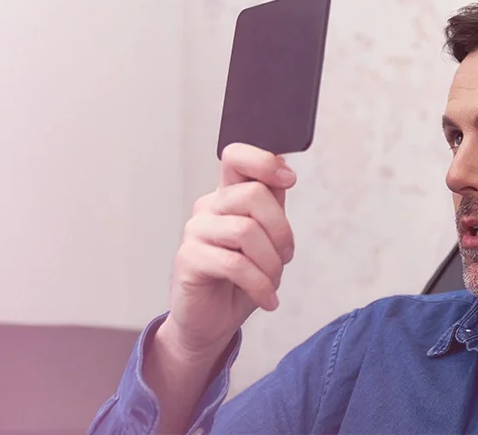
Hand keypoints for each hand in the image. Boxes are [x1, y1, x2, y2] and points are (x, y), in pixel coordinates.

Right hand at [159, 143, 297, 361]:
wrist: (212, 320)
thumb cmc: (240, 278)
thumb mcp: (266, 238)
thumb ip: (271, 205)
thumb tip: (284, 170)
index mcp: (228, 196)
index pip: (236, 158)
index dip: (264, 161)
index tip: (289, 179)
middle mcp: (209, 208)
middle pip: (253, 195)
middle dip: (281, 230)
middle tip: (284, 257)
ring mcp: (195, 232)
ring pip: (246, 230)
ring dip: (271, 262)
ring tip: (272, 280)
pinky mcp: (188, 260)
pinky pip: (235, 264)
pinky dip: (260, 284)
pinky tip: (267, 298)